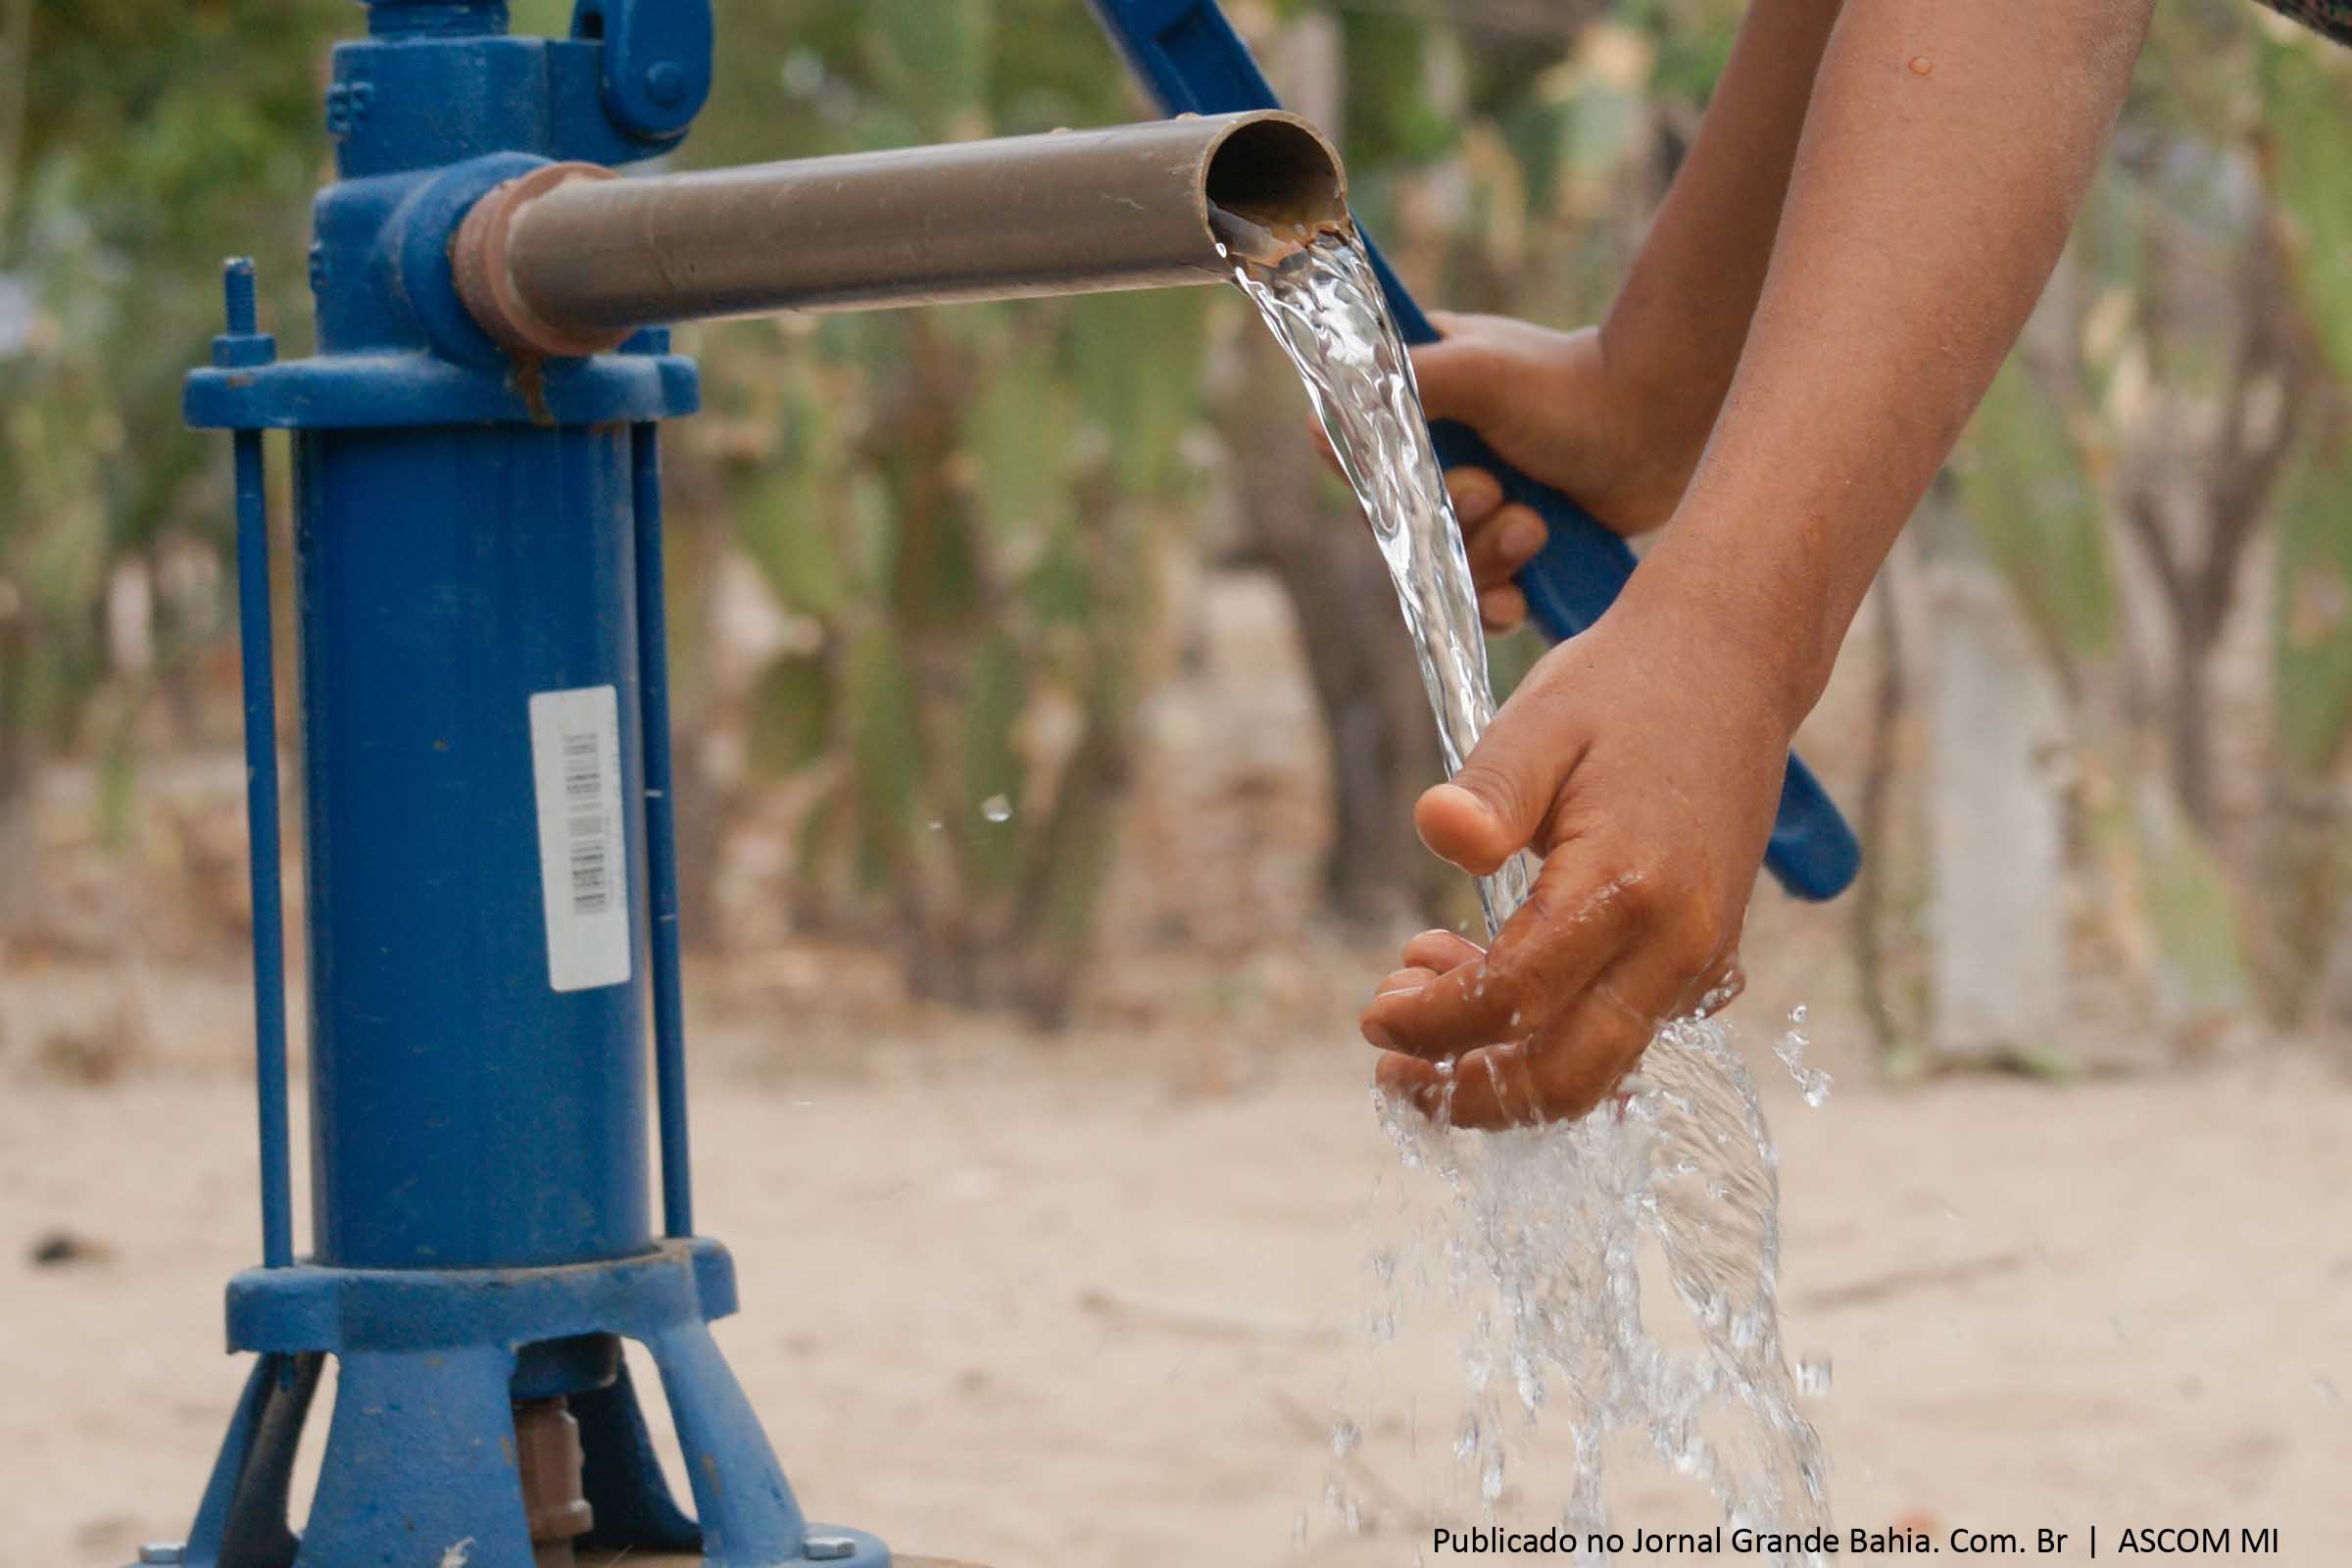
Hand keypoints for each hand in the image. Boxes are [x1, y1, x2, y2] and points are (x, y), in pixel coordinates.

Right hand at [1328, 315, 1709, 634]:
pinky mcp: (1517, 552)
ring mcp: (1479, 510)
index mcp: (1418, 403)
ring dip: (1483, 559)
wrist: (1659, 425)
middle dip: (1445, 520)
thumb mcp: (1477, 369)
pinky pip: (1481, 600)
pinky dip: (1497, 603)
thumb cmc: (1570, 384)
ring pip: (1440, 568)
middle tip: (1493, 491)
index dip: (1373, 482)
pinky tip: (1520, 594)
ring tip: (1535, 527)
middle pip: (1398, 525)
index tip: (1406, 482)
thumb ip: (1400, 385)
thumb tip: (1320, 420)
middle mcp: (1441, 459)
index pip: (1356, 457)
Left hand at [1361, 587, 1794, 1128]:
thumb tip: (1437, 832)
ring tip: (1422, 997)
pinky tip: (1486, 979)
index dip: (1434, 1025)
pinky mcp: (1702, 963)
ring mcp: (1698, 962)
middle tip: (1388, 1058)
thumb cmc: (1624, 690)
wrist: (1732, 668)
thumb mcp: (1540, 720)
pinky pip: (1620, 1039)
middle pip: (1563, 1078)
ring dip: (1500, 1068)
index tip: (1374, 1012)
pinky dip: (1547, 1040)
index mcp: (1629, 886)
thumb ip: (1489, 790)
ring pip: (1595, 1074)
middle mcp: (1677, 944)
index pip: (1515, 1001)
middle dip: (1466, 1090)